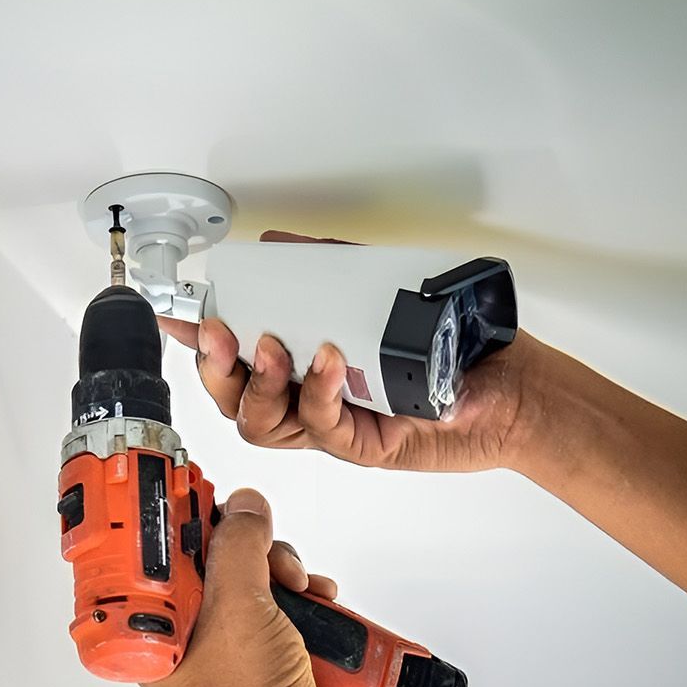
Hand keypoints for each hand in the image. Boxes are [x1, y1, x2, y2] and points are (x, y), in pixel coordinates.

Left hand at [143, 487, 351, 686]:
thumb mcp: (239, 605)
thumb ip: (238, 545)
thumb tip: (244, 506)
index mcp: (153, 632)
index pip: (154, 557)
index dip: (179, 522)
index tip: (200, 493)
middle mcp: (181, 640)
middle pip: (208, 563)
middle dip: (249, 550)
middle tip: (271, 558)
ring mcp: (222, 650)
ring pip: (246, 581)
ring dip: (280, 572)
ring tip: (301, 586)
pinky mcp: (260, 657)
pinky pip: (274, 608)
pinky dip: (297, 598)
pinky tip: (318, 601)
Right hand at [158, 230, 541, 472]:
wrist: (513, 385)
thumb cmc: (455, 345)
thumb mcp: (380, 287)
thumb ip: (328, 265)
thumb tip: (278, 243)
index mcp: (302, 362)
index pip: (235, 353)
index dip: (197, 339)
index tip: (174, 315)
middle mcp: (309, 395)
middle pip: (233, 397)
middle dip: (215, 366)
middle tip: (220, 333)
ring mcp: (331, 423)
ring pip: (262, 421)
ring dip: (258, 382)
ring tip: (271, 347)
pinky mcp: (360, 443)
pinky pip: (320, 425)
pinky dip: (317, 389)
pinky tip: (327, 359)